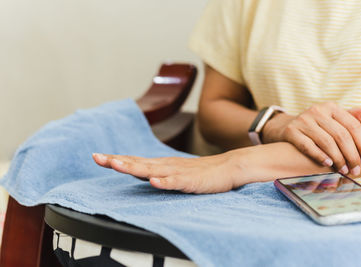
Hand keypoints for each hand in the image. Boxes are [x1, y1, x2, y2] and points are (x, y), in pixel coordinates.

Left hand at [92, 151, 247, 193]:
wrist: (228, 167)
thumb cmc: (200, 171)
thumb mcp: (174, 172)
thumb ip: (157, 172)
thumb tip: (139, 174)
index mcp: (161, 165)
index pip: (135, 161)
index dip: (117, 159)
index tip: (97, 156)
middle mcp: (166, 166)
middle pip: (138, 163)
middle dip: (118, 161)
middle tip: (98, 157)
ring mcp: (179, 172)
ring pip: (153, 170)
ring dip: (134, 167)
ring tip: (117, 165)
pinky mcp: (192, 181)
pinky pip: (176, 182)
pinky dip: (164, 182)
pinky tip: (154, 182)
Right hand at [263, 102, 360, 174]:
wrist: (284, 127)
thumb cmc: (315, 126)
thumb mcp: (332, 118)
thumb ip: (351, 116)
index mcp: (330, 107)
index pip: (352, 125)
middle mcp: (317, 111)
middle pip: (341, 135)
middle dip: (351, 155)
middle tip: (356, 170)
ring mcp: (302, 120)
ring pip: (326, 142)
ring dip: (338, 159)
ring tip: (344, 170)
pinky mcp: (290, 131)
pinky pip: (308, 146)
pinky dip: (319, 156)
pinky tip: (327, 164)